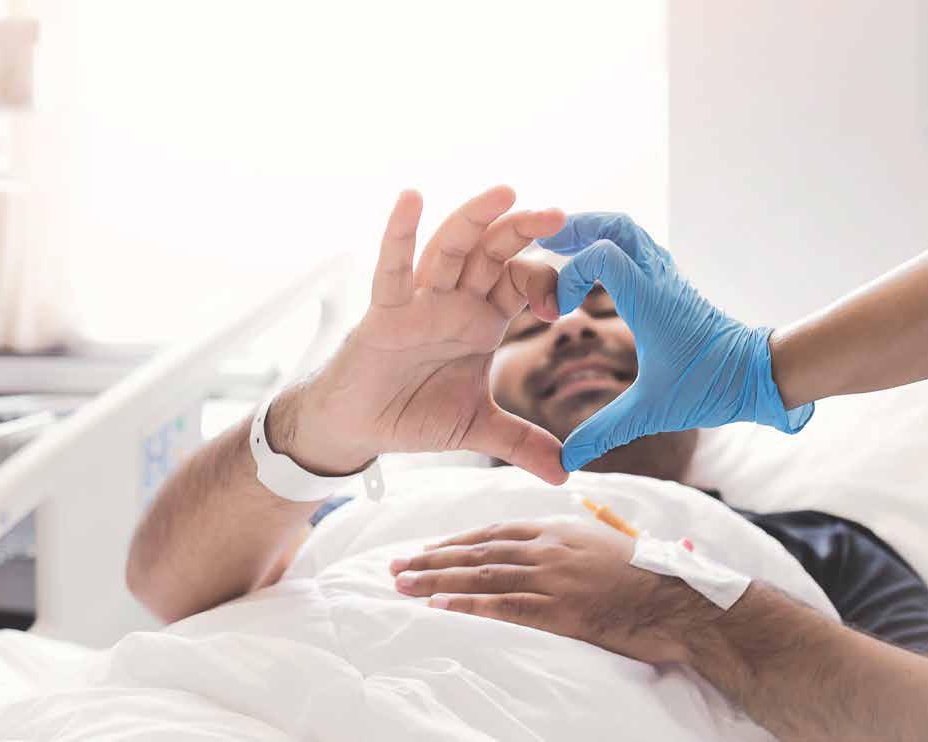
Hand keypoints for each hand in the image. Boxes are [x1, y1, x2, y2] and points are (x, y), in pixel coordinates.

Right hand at [277, 187, 568, 483]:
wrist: (361, 429)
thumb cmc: (414, 413)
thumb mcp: (477, 428)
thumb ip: (522, 443)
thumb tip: (565, 474)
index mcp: (482, 321)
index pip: (521, 284)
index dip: (546, 283)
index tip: (566, 305)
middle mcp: (455, 302)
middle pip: (492, 253)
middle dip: (522, 231)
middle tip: (557, 214)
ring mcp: (420, 302)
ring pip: (450, 249)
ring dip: (475, 219)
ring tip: (505, 192)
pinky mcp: (384, 312)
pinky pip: (392, 269)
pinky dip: (398, 234)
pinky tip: (411, 198)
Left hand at [390, 520, 718, 664]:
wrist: (681, 598)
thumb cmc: (649, 573)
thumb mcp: (606, 544)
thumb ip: (573, 541)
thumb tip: (553, 543)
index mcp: (557, 529)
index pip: (494, 532)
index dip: (456, 541)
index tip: (428, 548)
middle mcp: (547, 547)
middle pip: (478, 552)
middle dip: (433, 558)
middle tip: (396, 566)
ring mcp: (552, 577)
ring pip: (482, 576)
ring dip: (437, 580)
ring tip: (403, 584)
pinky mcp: (559, 609)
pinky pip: (504, 605)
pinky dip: (467, 605)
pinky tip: (439, 606)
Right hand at [536, 213, 814, 470]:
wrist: (760, 375)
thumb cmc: (711, 387)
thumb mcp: (651, 411)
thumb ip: (604, 432)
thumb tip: (567, 462)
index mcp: (650, 301)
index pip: (602, 254)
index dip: (569, 273)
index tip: (559, 310)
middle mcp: (659, 280)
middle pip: (616, 225)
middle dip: (577, 228)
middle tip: (545, 244)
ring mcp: (668, 278)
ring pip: (630, 231)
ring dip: (595, 232)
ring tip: (562, 248)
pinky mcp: (673, 286)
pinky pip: (639, 249)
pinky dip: (611, 247)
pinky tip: (595, 270)